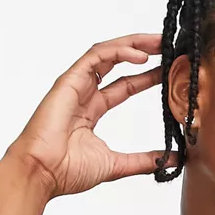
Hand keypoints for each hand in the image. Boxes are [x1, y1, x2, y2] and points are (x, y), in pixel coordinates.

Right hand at [2, 33, 179, 198]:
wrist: (42, 173)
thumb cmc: (66, 170)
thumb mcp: (116, 165)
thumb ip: (144, 160)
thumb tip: (172, 161)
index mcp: (92, 110)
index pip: (125, 86)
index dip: (147, 76)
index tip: (169, 71)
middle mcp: (84, 94)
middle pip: (117, 63)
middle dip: (144, 51)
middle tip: (168, 46)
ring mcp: (76, 85)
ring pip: (108, 53)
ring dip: (134, 44)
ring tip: (159, 42)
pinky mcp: (69, 80)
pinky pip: (96, 57)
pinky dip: (119, 52)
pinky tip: (140, 55)